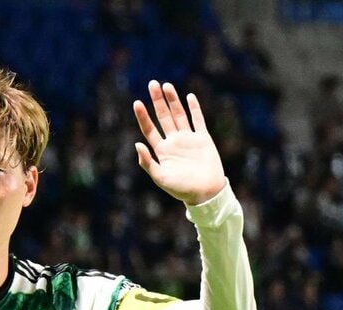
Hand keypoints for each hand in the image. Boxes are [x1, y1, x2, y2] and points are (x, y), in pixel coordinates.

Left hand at [133, 81, 225, 204]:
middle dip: (157, 101)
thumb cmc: (181, 189)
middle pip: (163, 117)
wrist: (205, 193)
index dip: (143, 116)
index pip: (149, 129)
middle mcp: (173, 142)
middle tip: (152, 83)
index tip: (137, 103)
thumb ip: (147, 162)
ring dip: (173, 100)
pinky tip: (189, 97)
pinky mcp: (203, 139)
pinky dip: (194, 108)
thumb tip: (137, 144)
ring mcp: (188, 139)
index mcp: (162, 150)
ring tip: (166, 85)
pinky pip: (197, 120)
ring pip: (179, 115)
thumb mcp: (160, 178)